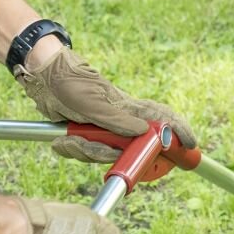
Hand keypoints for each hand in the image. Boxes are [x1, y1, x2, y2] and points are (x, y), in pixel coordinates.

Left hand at [16, 49, 196, 162]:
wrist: (42, 76)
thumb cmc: (69, 81)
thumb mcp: (93, 102)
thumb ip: (117, 119)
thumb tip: (144, 131)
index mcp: (126, 107)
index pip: (160, 118)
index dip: (178, 130)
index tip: (190, 144)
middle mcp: (118, 120)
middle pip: (131, 148)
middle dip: (119, 158)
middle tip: (104, 154)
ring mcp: (101, 128)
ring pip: (104, 153)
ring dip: (87, 151)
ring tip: (70, 138)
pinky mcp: (84, 133)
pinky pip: (84, 151)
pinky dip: (72, 149)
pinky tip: (62, 141)